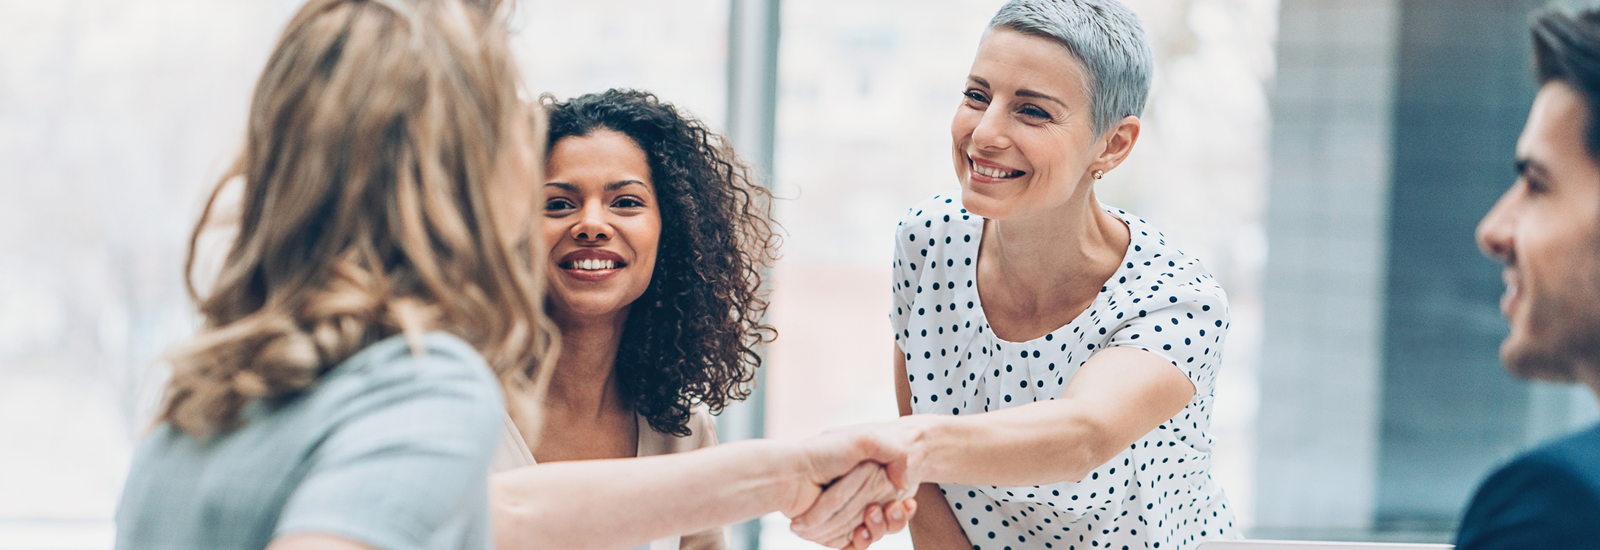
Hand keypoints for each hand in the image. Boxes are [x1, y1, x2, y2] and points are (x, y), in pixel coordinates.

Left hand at [782, 422, 923, 547]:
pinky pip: (851, 544)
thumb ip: (894, 453)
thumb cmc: (825, 452)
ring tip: (872, 517)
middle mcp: (855, 497)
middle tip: (891, 509)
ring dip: (878, 530)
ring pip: (872, 533)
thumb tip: (904, 483)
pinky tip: (861, 534)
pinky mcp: (830, 532)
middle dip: (894, 519)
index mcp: (865, 478)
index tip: (906, 502)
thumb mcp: (865, 440)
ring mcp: (843, 516)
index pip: (893, 498)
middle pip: (886, 519)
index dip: (902, 506)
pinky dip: (860, 543)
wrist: (790, 471)